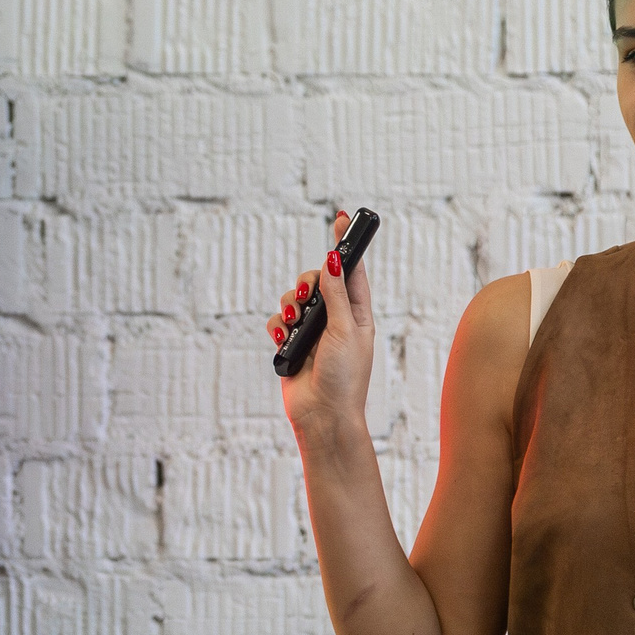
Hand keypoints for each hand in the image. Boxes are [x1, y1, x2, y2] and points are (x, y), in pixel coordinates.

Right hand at [267, 209, 374, 439]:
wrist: (322, 416)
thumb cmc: (344, 378)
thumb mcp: (346, 331)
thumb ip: (336, 295)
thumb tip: (333, 260)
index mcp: (357, 314)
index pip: (351, 271)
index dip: (345, 245)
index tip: (343, 218)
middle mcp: (335, 319)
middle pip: (318, 279)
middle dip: (308, 282)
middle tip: (306, 296)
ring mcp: (312, 331)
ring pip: (294, 298)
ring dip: (290, 304)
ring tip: (292, 323)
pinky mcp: (291, 344)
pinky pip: (278, 320)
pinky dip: (277, 325)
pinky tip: (282, 338)